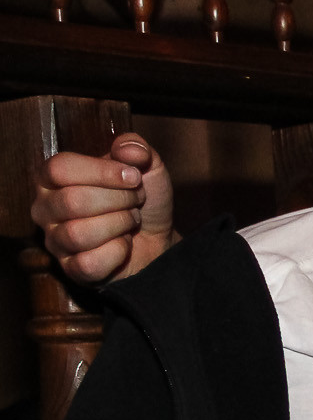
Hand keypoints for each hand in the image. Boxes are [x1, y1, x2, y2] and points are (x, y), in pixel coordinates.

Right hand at [31, 134, 176, 283]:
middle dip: (119, 200)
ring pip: (80, 233)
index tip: (133, 176)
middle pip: (72, 201)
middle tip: (135, 202)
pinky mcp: (72, 269)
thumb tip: (129, 149)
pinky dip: (119, 252)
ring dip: (119, 224)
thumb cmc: (143, 202)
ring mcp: (56, 241)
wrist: (159, 240)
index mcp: (53, 178)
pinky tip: (124, 244)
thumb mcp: (146, 168)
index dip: (102, 171)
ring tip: (130, 221)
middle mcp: (45, 209)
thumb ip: (137, 149)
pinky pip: (90, 262)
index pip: (59, 168)